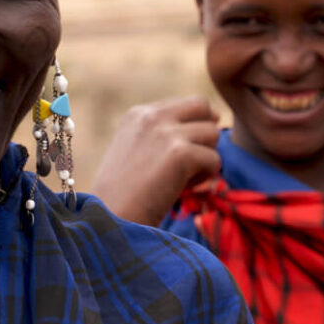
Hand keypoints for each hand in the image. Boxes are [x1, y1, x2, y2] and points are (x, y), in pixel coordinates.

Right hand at [92, 97, 221, 225]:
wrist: (110, 219)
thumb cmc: (122, 194)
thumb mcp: (135, 149)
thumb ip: (162, 134)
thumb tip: (213, 123)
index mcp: (139, 113)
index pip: (185, 104)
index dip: (191, 129)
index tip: (178, 156)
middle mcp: (152, 116)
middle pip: (203, 106)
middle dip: (206, 133)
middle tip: (195, 161)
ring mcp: (166, 132)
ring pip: (213, 133)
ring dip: (205, 158)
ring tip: (183, 180)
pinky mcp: (181, 154)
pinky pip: (214, 160)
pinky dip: (205, 179)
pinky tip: (183, 190)